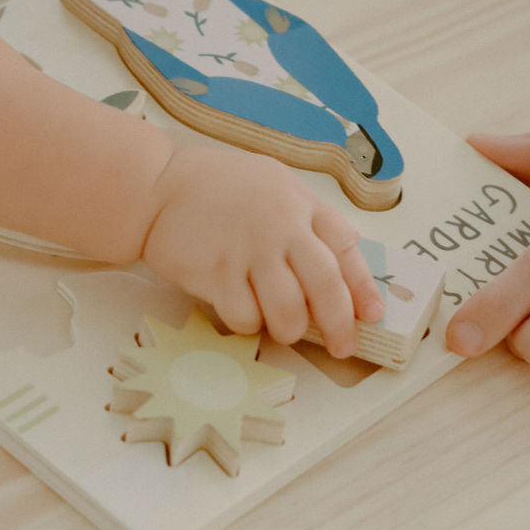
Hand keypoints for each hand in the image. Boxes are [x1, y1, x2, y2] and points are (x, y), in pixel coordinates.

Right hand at [141, 147, 384, 357]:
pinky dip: (249, 324)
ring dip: (291, 330)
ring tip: (283, 327)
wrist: (158, 185)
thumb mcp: (272, 182)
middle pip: (326, 286)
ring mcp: (249, 251)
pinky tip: (241, 309)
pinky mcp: (217, 273)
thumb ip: (305, 215)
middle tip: (342, 347)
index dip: (363, 286)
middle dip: (340, 325)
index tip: (371, 313)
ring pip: (289, 313)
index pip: (346, 248)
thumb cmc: (216, 185)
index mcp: (299, 203)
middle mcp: (280, 227)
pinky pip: (246, 318)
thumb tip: (341, 253)